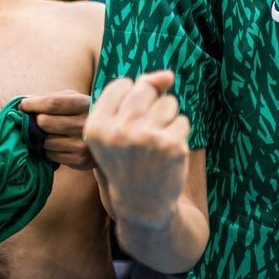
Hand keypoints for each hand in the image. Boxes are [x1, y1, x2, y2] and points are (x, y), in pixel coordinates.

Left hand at [20, 89, 94, 169]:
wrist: (105, 137)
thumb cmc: (80, 114)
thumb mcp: (72, 99)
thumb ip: (49, 97)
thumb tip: (22, 103)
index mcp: (85, 103)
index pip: (52, 103)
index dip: (33, 104)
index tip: (23, 105)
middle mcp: (86, 123)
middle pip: (44, 122)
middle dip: (36, 121)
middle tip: (39, 121)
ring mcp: (84, 143)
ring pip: (45, 140)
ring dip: (43, 138)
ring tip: (54, 134)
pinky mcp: (80, 159)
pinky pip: (51, 155)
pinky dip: (50, 150)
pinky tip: (60, 145)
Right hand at [85, 71, 190, 227]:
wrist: (142, 204)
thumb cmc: (129, 160)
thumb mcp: (117, 129)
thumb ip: (137, 93)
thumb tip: (167, 75)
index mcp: (96, 126)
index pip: (122, 85)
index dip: (131, 102)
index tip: (128, 125)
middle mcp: (118, 131)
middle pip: (146, 89)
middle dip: (151, 106)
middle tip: (144, 135)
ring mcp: (146, 138)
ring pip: (168, 102)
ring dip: (167, 119)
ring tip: (155, 144)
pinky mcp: (171, 146)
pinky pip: (183, 121)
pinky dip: (179, 134)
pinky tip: (168, 153)